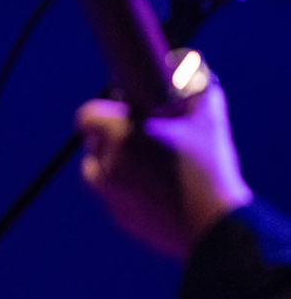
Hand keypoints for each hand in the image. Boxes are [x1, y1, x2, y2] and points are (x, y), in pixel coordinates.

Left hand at [76, 82, 252, 259]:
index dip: (102, 111)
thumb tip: (190, 73)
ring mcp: (110, 195)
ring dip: (116, 163)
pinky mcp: (120, 218)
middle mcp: (107, 164)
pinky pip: (116, 196)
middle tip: (141, 135)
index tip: (120, 111)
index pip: (86, 116)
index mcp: (119, 135)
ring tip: (149, 162)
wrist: (213, 226)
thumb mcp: (208, 119)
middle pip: (94, 143)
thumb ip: (194, 91)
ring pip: (100, 171)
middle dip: (112, 136)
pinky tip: (158, 188)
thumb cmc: (208, 168)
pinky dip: (129, 190)